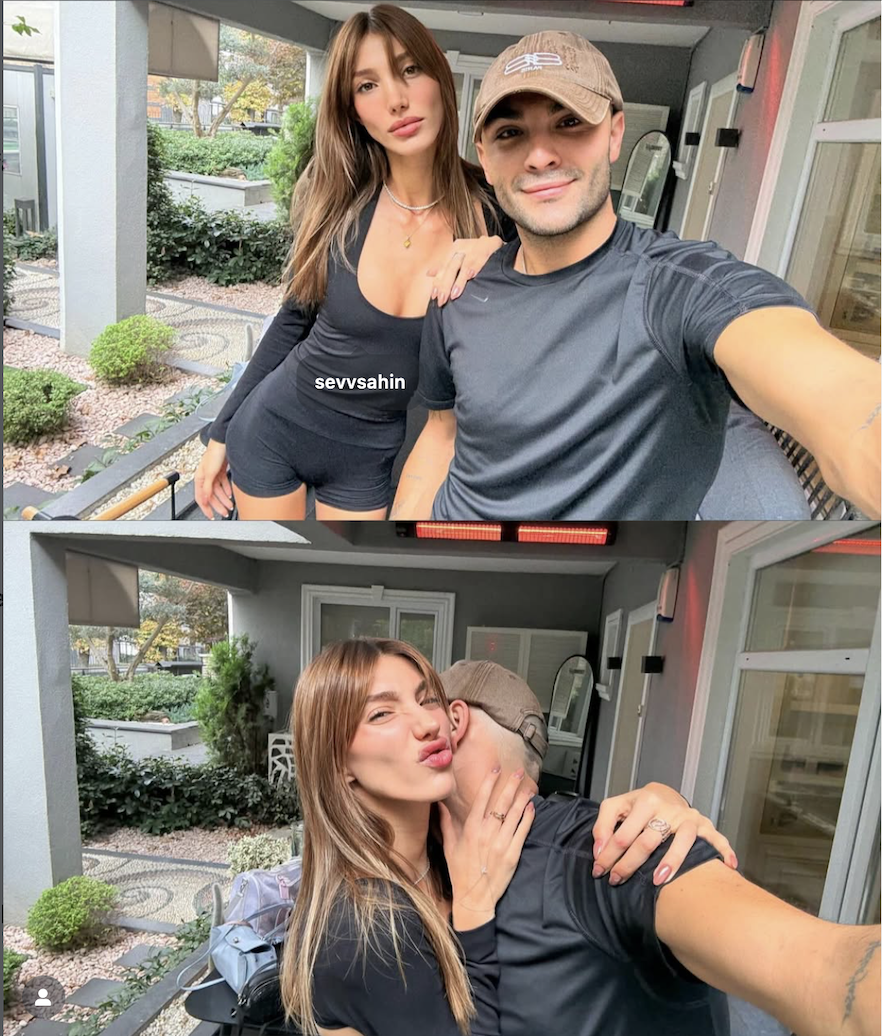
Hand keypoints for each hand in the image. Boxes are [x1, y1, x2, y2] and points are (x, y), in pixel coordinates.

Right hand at [194, 440, 233, 518]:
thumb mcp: (210, 472)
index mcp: (199, 478)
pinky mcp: (220, 471)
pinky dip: (227, 490)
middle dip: (218, 505)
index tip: (211, 516)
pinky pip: (223, 484)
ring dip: (224, 499)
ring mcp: (213, 474)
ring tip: (230, 506)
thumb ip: (207, 487)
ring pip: (218, 491)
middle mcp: (206, 477)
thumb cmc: (215, 452)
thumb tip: (204, 499)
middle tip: (224, 513)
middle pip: (211, 496)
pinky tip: (230, 495)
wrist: (226, 441)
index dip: (205, 508)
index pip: (200, 497)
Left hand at [428, 235, 503, 306]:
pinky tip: (472, 276)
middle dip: (446, 285)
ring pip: (464, 265)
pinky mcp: (491, 244)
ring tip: (454, 294)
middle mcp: (464, 245)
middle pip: (451, 267)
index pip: (444, 267)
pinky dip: (476, 266)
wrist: (500, 244)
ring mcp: (477, 244)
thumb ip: (446, 266)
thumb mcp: (461, 258)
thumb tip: (429, 273)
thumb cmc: (479, 254)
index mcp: (456, 248)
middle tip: (442, 300)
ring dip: (459, 280)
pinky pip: (482, 257)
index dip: (439, 282)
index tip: (434, 297)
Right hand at [439, 766, 534, 929]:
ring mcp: (501, 844)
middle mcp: (487, 834)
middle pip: (501, 803)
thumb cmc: (460, 872)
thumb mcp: (449, 846)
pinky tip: (531, 808)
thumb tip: (440, 805)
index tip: (496, 768)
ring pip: (514, 815)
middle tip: (518, 771)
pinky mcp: (513, 854)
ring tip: (528, 786)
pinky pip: (522, 832)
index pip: (482, 799)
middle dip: (510, 785)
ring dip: (522, 798)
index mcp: (471, 830)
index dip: (490, 782)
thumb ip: (446, 824)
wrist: (474, 898)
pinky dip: (528, 818)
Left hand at [592, 782, 736, 886]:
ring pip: (681, 841)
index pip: (623, 833)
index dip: (609, 854)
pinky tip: (727, 865)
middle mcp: (668, 809)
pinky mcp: (705, 826)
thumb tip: (599, 850)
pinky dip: (723, 851)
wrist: (666, 794)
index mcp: (645, 801)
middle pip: (647, 841)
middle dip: (629, 865)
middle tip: (617, 880)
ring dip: (671, 862)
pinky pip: (716, 839)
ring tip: (658, 880)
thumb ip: (603, 824)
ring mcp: (688, 818)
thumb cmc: (639, 806)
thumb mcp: (617, 806)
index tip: (599, 871)